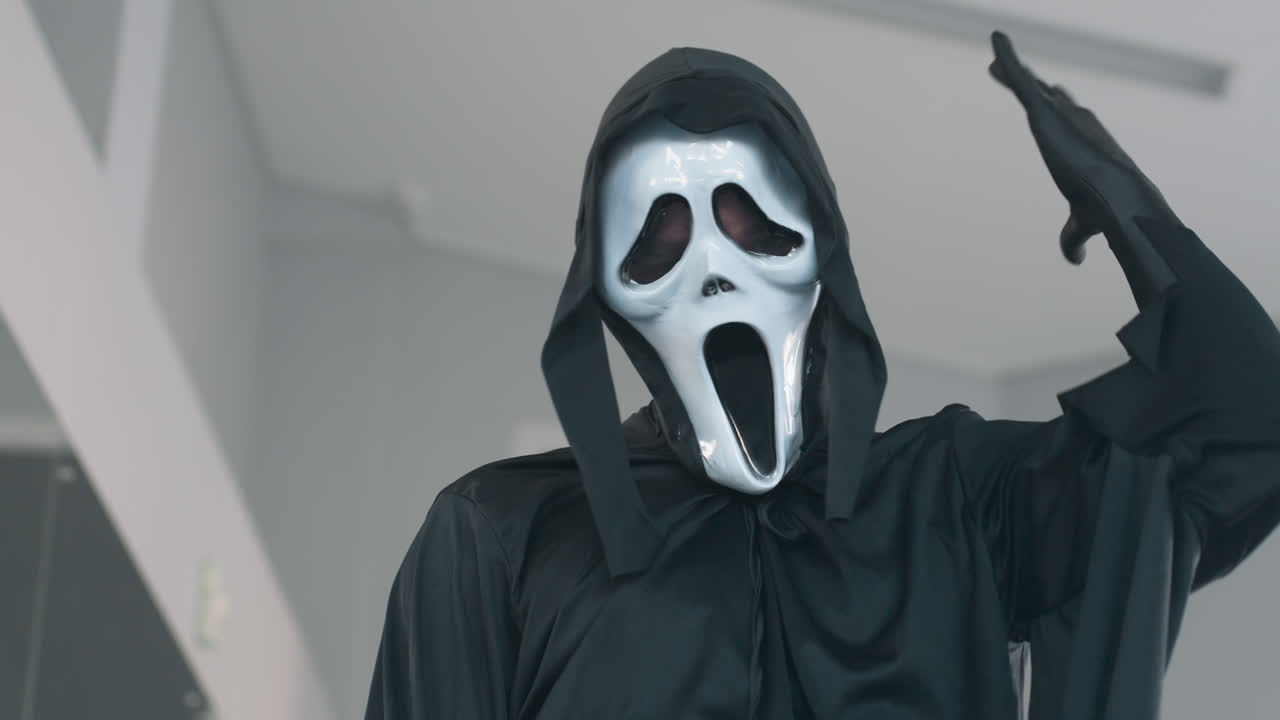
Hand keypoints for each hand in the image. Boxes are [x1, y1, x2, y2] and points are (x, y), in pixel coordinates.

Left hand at [988, 31, 1174, 263]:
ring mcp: (1059, 114)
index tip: (1047, 93)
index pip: (1062, 117)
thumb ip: (1073, 238)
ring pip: (1028, 83)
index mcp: (1079, 141)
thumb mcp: (1081, 223)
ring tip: (995, 45)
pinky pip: (1020, 80)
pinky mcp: (1045, 113)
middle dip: (1027, 80)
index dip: (1052, 103)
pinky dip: (1007, 59)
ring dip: (1011, 65)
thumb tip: (1075, 260)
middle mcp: (1072, 121)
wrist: (1116, 197)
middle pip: (1044, 94)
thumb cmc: (1105, 210)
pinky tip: (993, 44)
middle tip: (1006, 68)